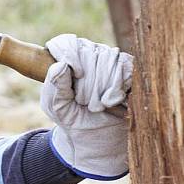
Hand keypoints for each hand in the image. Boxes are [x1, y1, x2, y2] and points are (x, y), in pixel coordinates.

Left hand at [39, 34, 132, 179]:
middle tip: (85, 102)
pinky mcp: (127, 71)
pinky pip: (128, 67)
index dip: (71, 54)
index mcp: (65, 60)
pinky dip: (120, 86)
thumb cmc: (72, 120)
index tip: (76, 74)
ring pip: (108, 58)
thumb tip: (62, 64)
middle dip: (88, 79)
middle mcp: (87, 55)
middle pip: (89, 51)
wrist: (98, 139)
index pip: (66, 44)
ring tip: (99, 104)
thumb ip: (56, 86)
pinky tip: (114, 101)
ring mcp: (108, 61)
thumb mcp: (57, 107)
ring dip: (104, 84)